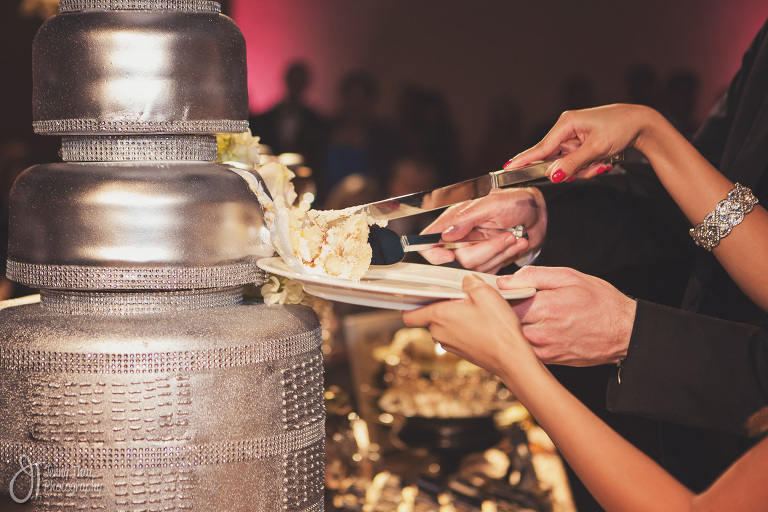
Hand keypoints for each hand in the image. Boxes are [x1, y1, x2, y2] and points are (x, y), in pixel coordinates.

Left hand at [402, 274, 538, 380]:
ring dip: (453, 317)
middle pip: (429, 317)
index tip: (417, 296)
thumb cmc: (498, 328)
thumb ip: (470, 282)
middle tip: (459, 297)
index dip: (410, 305)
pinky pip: (455, 335)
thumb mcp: (485, 293)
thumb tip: (466, 280)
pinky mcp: (461, 352)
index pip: (409, 316)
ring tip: (473, 309)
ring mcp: (450, 345)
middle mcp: (440, 333)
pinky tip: (480, 322)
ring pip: (443, 326)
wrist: (511, 358)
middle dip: (441, 305)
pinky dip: (462, 327)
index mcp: (439, 317)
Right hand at [419, 187, 546, 273]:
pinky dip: (507, 258)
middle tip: (505, 236)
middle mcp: (462, 236)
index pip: (430, 239)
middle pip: (461, 259)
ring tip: (513, 237)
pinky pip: (492, 270)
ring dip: (501, 252)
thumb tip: (447, 235)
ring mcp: (475, 249)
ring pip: (478, 267)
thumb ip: (467, 218)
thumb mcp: (492, 203)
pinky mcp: (489, 259)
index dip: (433, 252)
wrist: (539, 212)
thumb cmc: (516, 201)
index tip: (449, 255)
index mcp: (455, 219)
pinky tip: (515, 243)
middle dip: (487, 250)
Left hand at [498, 266, 636, 365]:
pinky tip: (531, 328)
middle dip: (502, 313)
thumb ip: (534, 276)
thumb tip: (506, 280)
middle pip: (506, 323)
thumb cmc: (600, 301)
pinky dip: (523, 339)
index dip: (497, 296)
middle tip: (504, 303)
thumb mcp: (569, 277)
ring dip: (512, 328)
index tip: (496, 291)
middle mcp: (542, 333)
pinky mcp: (550, 361)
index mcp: (546, 308)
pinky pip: (526, 349)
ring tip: (519, 315)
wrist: (625, 332)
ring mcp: (545, 350)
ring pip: (514, 338)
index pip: (504, 303)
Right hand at [505, 104, 655, 182]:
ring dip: (584, 168)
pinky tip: (602, 160)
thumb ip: (572, 164)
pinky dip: (588, 165)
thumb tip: (552, 176)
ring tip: (603, 161)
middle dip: (572, 168)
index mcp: (566, 123)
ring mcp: (573, 136)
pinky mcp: (580, 142)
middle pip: (555, 159)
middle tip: (592, 164)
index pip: (541, 147)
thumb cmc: (620, 128)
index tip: (508, 169)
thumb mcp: (596, 149)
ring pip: (567, 163)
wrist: (641, 123)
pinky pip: (576, 161)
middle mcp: (566, 128)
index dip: (524, 160)